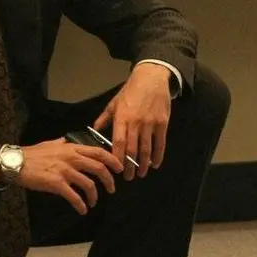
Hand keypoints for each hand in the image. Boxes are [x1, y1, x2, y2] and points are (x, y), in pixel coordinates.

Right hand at [16, 139, 124, 214]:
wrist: (15, 163)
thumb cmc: (32, 154)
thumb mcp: (50, 144)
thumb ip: (62, 143)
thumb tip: (67, 141)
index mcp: (72, 148)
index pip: (99, 152)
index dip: (112, 160)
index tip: (119, 168)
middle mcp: (71, 158)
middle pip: (99, 168)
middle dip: (109, 180)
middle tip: (112, 189)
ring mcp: (64, 171)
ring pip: (89, 184)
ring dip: (95, 196)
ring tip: (93, 202)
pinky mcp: (56, 184)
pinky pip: (74, 196)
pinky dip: (81, 205)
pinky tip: (82, 210)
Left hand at [94, 63, 171, 179]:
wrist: (151, 78)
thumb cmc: (130, 91)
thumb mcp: (114, 103)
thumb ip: (104, 118)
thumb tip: (93, 130)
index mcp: (122, 118)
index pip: (119, 142)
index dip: (117, 157)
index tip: (116, 169)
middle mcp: (136, 123)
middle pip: (132, 150)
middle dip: (130, 166)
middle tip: (129, 178)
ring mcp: (150, 123)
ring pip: (147, 149)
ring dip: (144, 164)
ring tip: (141, 173)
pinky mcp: (162, 123)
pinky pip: (160, 143)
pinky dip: (158, 155)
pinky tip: (155, 164)